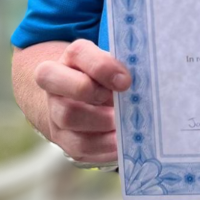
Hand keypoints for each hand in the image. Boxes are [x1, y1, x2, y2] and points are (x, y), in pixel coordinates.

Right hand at [33, 39, 130, 163]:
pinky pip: (79, 146)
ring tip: (124, 126)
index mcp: (71, 59)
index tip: (125, 81)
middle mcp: (56, 84)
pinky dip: (104, 146)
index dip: (101, 66)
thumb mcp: (113, 67)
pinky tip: (122, 143)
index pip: (78, 53)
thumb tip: (145, 86)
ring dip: (100, 122)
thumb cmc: (105, 80)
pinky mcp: (64, 140)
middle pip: (60, 84)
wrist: (82, 102)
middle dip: (91, 92)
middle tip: (118, 104)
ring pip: (67, 117)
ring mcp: (55, 113)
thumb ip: (124, 70)